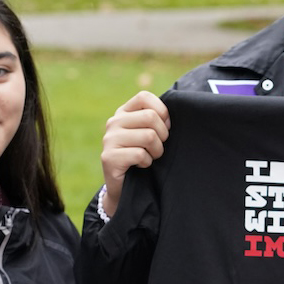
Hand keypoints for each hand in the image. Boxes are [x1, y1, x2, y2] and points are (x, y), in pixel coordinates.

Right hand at [100, 91, 169, 217]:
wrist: (124, 187)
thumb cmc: (142, 156)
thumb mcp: (149, 133)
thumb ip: (156, 120)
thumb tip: (175, 113)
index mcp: (123, 112)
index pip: (144, 97)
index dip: (162, 111)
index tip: (165, 126)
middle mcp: (113, 122)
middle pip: (150, 117)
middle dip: (163, 135)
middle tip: (158, 147)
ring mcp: (109, 139)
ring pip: (148, 136)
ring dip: (156, 151)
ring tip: (150, 157)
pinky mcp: (109, 157)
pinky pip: (140, 154)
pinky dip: (147, 162)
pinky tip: (140, 166)